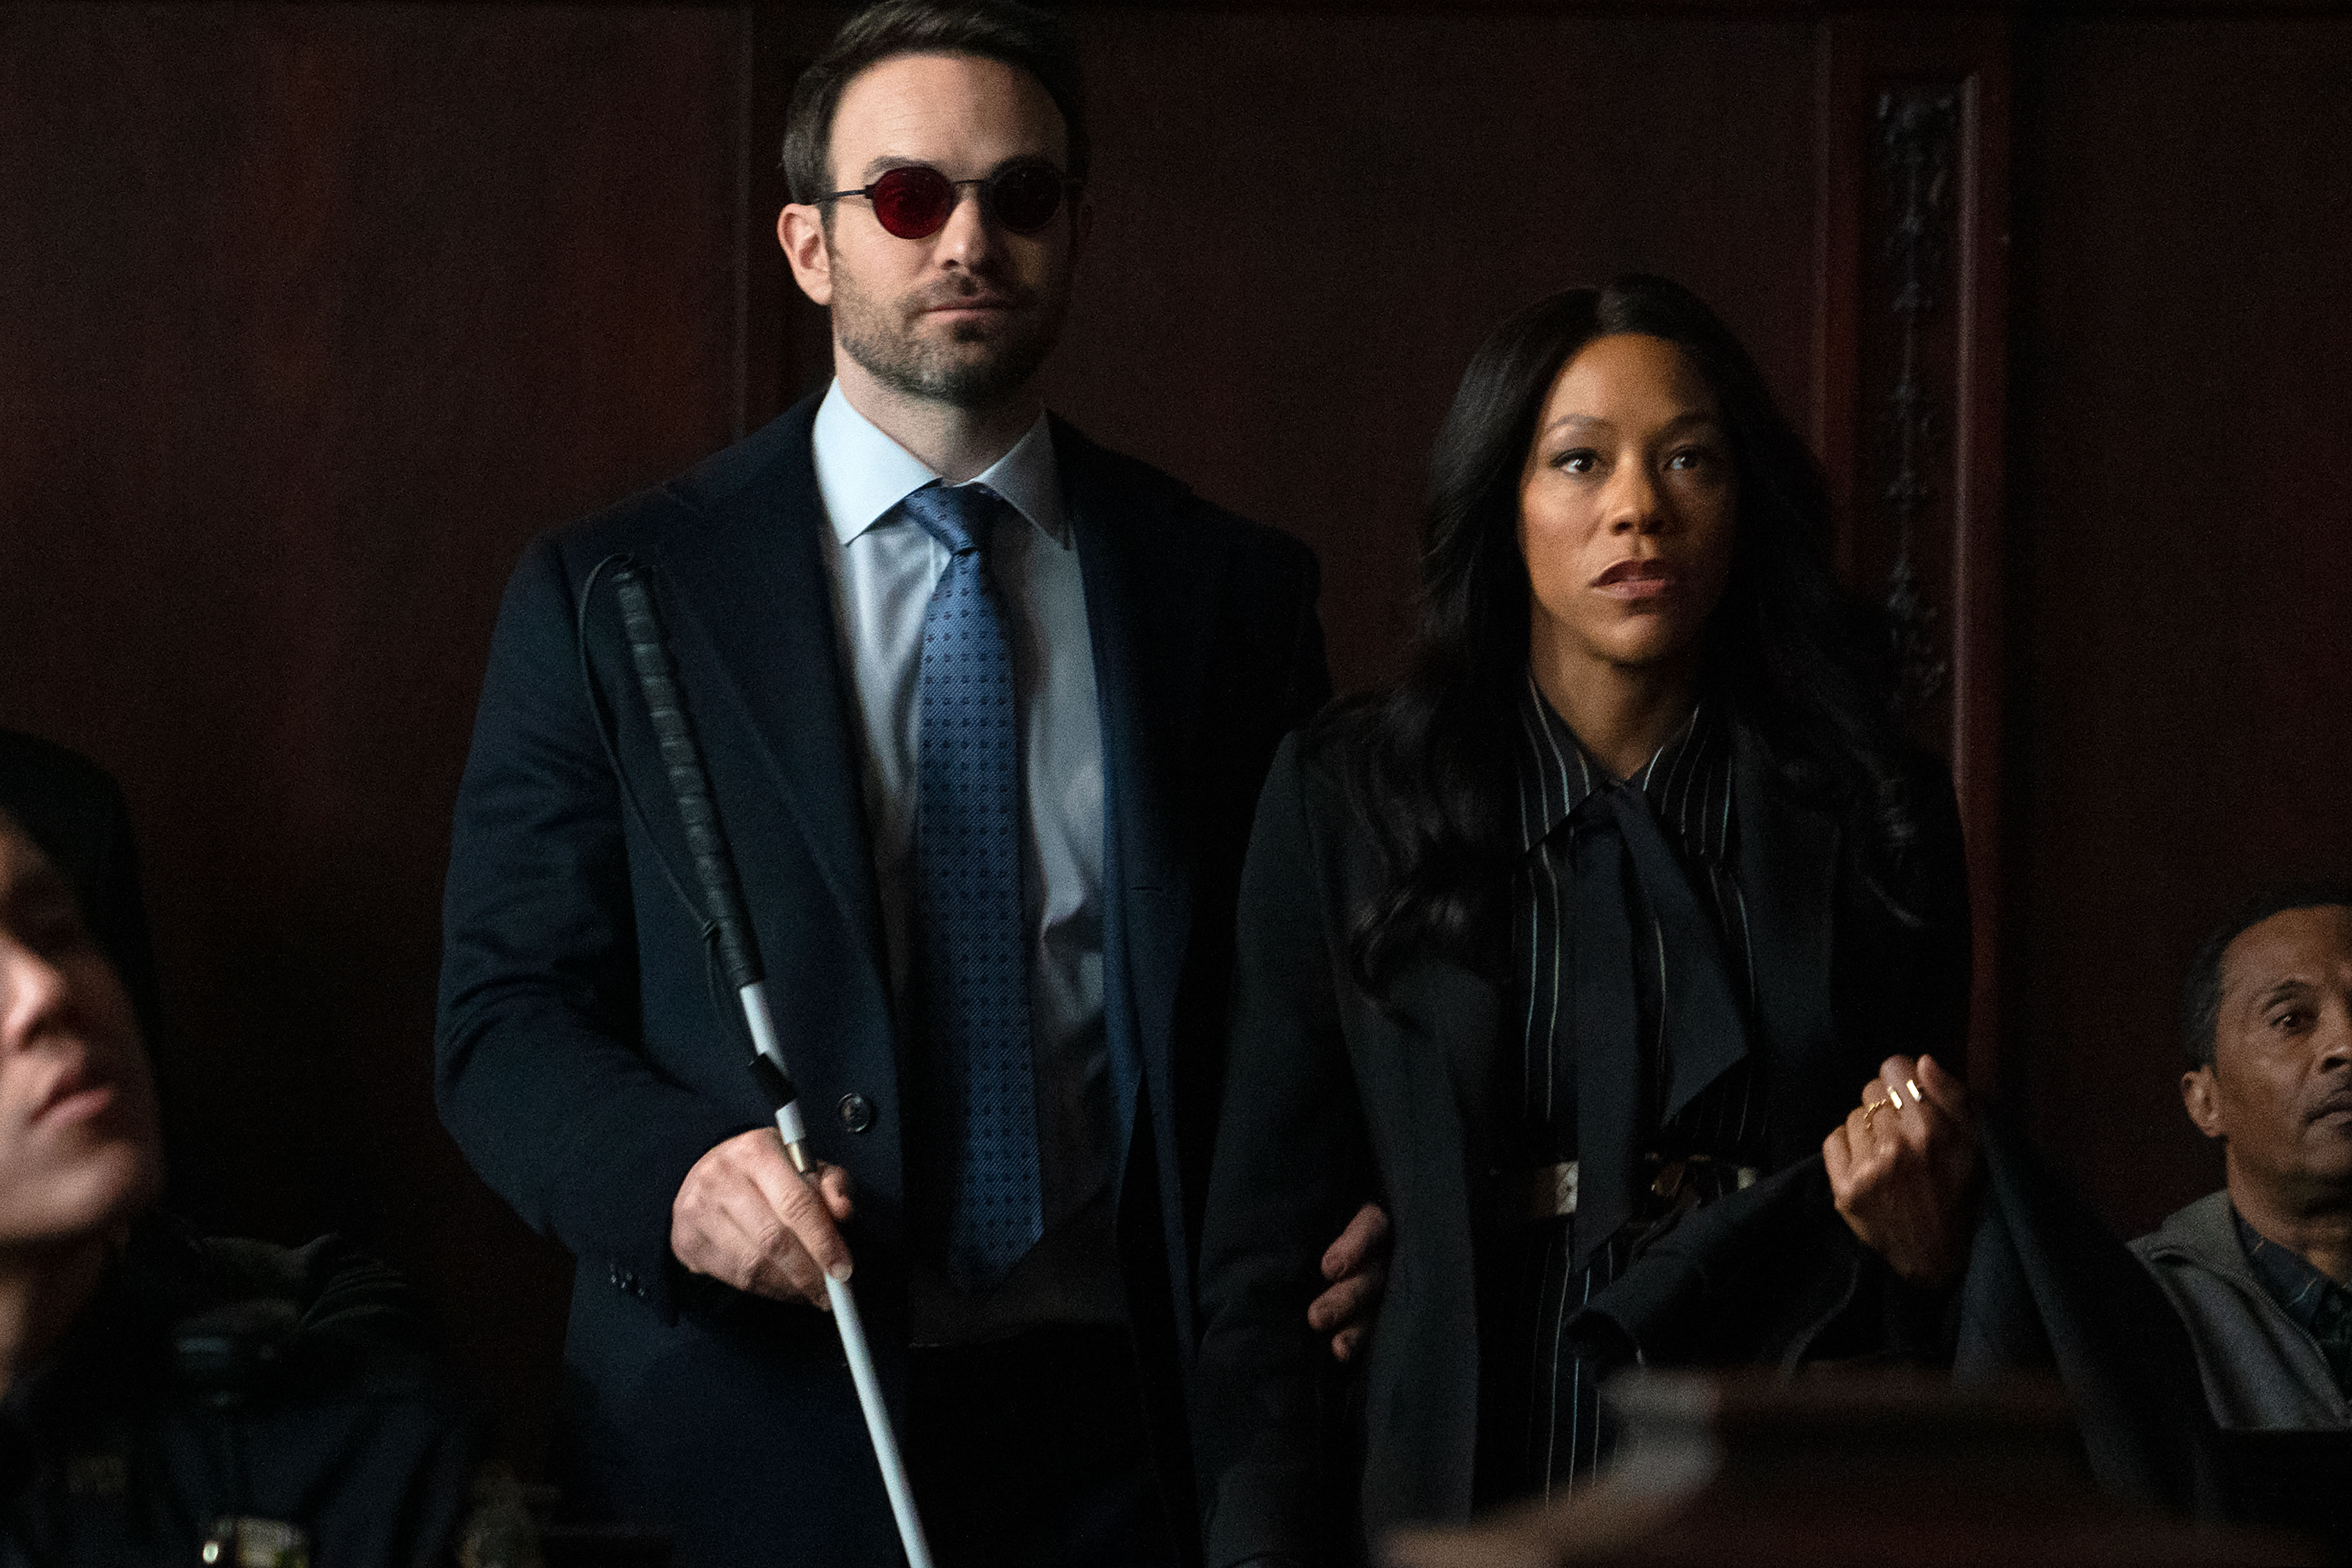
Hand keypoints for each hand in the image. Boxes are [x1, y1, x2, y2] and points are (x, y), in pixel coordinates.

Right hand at [670, 1127, 854, 1308]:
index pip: (796, 1202)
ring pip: (754, 1264)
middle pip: (774, 1238)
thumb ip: (831, 1184)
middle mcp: (722, 1176)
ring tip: (812, 1293)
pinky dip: (768, 1290)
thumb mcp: (805, 1165)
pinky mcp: (687, 1240)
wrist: (708, 1174)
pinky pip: (735, 1277)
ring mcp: (699, 1210)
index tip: (843, 1269)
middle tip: (833, 1292)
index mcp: (757, 1150)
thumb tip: (843, 1210)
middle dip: (809, 1272)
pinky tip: (786, 1290)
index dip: (823, 1241)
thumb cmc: (766, 1172)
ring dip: (790, 1287)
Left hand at [1305, 1201, 1389, 1361]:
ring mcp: (1383, 1282)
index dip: (1355, 1246)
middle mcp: (1382, 1252)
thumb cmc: (1306, 1222)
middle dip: (1346, 1298)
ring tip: (1338, 1347)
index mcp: (1370, 1221)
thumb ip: (1298, 1219)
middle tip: (1316, 1317)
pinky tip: (1342, 1355)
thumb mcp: (1309, 1214)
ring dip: (1357, 1328)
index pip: (1371, 1226)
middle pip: (1373, 1274)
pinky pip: (1375, 1327)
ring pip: (1376, 1305)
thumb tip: (1258, 1217)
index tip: (1328, 1268)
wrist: (1315, 1239)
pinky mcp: (1379, 1307)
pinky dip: (1359, 1341)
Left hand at [1823, 1053, 1978, 1288]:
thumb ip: (1954, 1097)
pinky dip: (1848, 1148)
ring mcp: (1868, 1171)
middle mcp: (1896, 1147)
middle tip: (1905, 1133)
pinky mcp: (1845, 1192)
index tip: (1911, 1097)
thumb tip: (1923, 1061)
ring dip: (1869, 1129)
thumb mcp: (1979, 1144)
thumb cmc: (1966, 1195)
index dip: (1902, 1079)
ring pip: (1853, 1116)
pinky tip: (1869, 1165)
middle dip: (1887, 1106)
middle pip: (1871, 1091)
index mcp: (1933, 1130)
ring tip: (1891, 1154)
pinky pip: (1833, 1140)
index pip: (1893, 1068)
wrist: (1943, 1260)